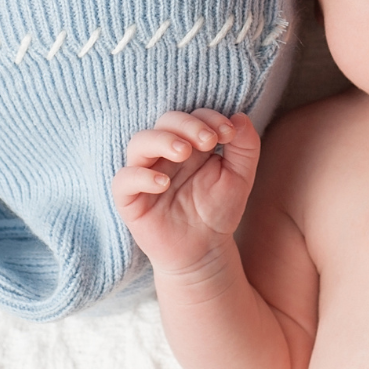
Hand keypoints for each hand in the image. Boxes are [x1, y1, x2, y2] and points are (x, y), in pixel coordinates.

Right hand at [111, 110, 259, 276]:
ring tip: (184, 152)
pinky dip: (140, 176)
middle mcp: (164, 154)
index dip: (209, 118)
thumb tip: (240, 116)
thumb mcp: (240, 176)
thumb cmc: (219, 210)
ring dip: (162, 141)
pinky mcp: (130, 199)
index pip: (192, 116)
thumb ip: (245, 146)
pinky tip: (163, 183)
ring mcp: (145, 173)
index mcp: (190, 143)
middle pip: (165, 122)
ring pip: (139, 143)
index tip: (228, 134)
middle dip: (187, 125)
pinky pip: (123, 180)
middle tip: (209, 141)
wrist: (205, 252)